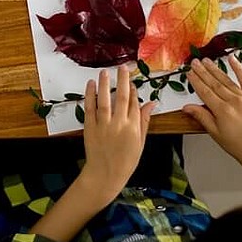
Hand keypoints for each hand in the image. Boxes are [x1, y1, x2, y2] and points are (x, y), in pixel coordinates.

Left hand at [78, 65, 156, 204]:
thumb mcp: (140, 143)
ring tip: (105, 71)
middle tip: (123, 66)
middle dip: (123, 80)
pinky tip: (91, 84)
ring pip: (105, 100)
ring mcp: (104, 125)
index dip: (133, 91)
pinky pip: (90, 108)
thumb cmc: (126, 161)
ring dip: (106, 84)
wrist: (105, 175)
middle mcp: (119, 124)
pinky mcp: (90, 127)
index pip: (135, 104)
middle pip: (122, 97)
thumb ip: (144, 121)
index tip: (131, 80)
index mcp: (134, 128)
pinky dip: (90, 95)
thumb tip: (151, 103)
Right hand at [183, 57, 241, 177]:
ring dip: (215, 69)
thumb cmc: (237, 144)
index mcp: (223, 111)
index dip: (196, 81)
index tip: (189, 73)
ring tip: (206, 61)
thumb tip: (186, 107)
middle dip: (203, 72)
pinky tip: (232, 59)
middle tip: (194, 62)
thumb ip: (201, 116)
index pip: (205, 92)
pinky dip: (239, 69)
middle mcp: (235, 102)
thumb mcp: (214, 132)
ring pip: (227, 81)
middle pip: (214, 83)